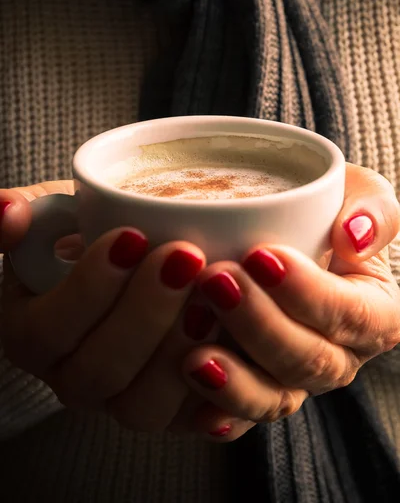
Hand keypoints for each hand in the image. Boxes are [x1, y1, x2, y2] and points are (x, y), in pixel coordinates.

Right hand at [0, 181, 207, 427]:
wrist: (140, 267)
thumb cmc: (96, 239)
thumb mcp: (58, 216)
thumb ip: (30, 213)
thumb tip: (6, 211)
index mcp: (35, 334)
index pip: (47, 329)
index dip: (88, 288)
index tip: (131, 236)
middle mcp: (73, 377)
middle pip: (97, 373)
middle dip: (144, 313)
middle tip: (184, 255)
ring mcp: (120, 400)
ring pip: (142, 409)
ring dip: (178, 353)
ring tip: (211, 298)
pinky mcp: (169, 411)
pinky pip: (189, 421)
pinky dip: (216, 392)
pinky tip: (234, 346)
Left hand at [179, 163, 399, 440]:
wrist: (292, 239)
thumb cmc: (326, 215)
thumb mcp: (360, 195)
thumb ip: (373, 209)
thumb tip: (353, 235)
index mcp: (373, 315)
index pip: (351, 315)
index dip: (308, 293)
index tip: (262, 256)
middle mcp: (337, 355)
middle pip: (308, 361)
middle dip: (259, 325)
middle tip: (215, 281)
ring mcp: (293, 380)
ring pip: (273, 400)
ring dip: (235, 381)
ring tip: (194, 356)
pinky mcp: (254, 390)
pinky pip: (238, 418)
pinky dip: (216, 413)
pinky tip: (189, 398)